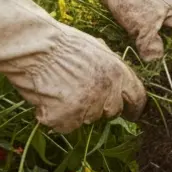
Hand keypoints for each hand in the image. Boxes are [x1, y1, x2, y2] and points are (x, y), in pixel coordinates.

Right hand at [0, 0, 145, 132]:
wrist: (34, 46)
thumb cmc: (61, 45)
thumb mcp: (98, 50)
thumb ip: (112, 69)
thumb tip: (118, 84)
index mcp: (119, 73)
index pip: (137, 98)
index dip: (133, 107)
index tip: (130, 114)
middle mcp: (108, 92)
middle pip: (111, 112)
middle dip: (98, 107)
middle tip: (78, 93)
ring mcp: (88, 106)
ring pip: (87, 119)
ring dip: (75, 111)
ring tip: (59, 90)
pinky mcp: (67, 118)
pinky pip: (66, 126)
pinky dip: (56, 118)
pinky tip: (48, 100)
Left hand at [46, 0, 171, 61]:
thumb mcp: (143, 27)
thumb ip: (152, 47)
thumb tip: (156, 62)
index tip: (164, 67)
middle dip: (161, 47)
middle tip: (146, 59)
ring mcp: (158, 2)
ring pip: (157, 28)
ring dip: (148, 38)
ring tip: (136, 47)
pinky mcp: (143, 0)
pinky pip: (146, 20)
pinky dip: (139, 29)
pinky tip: (128, 33)